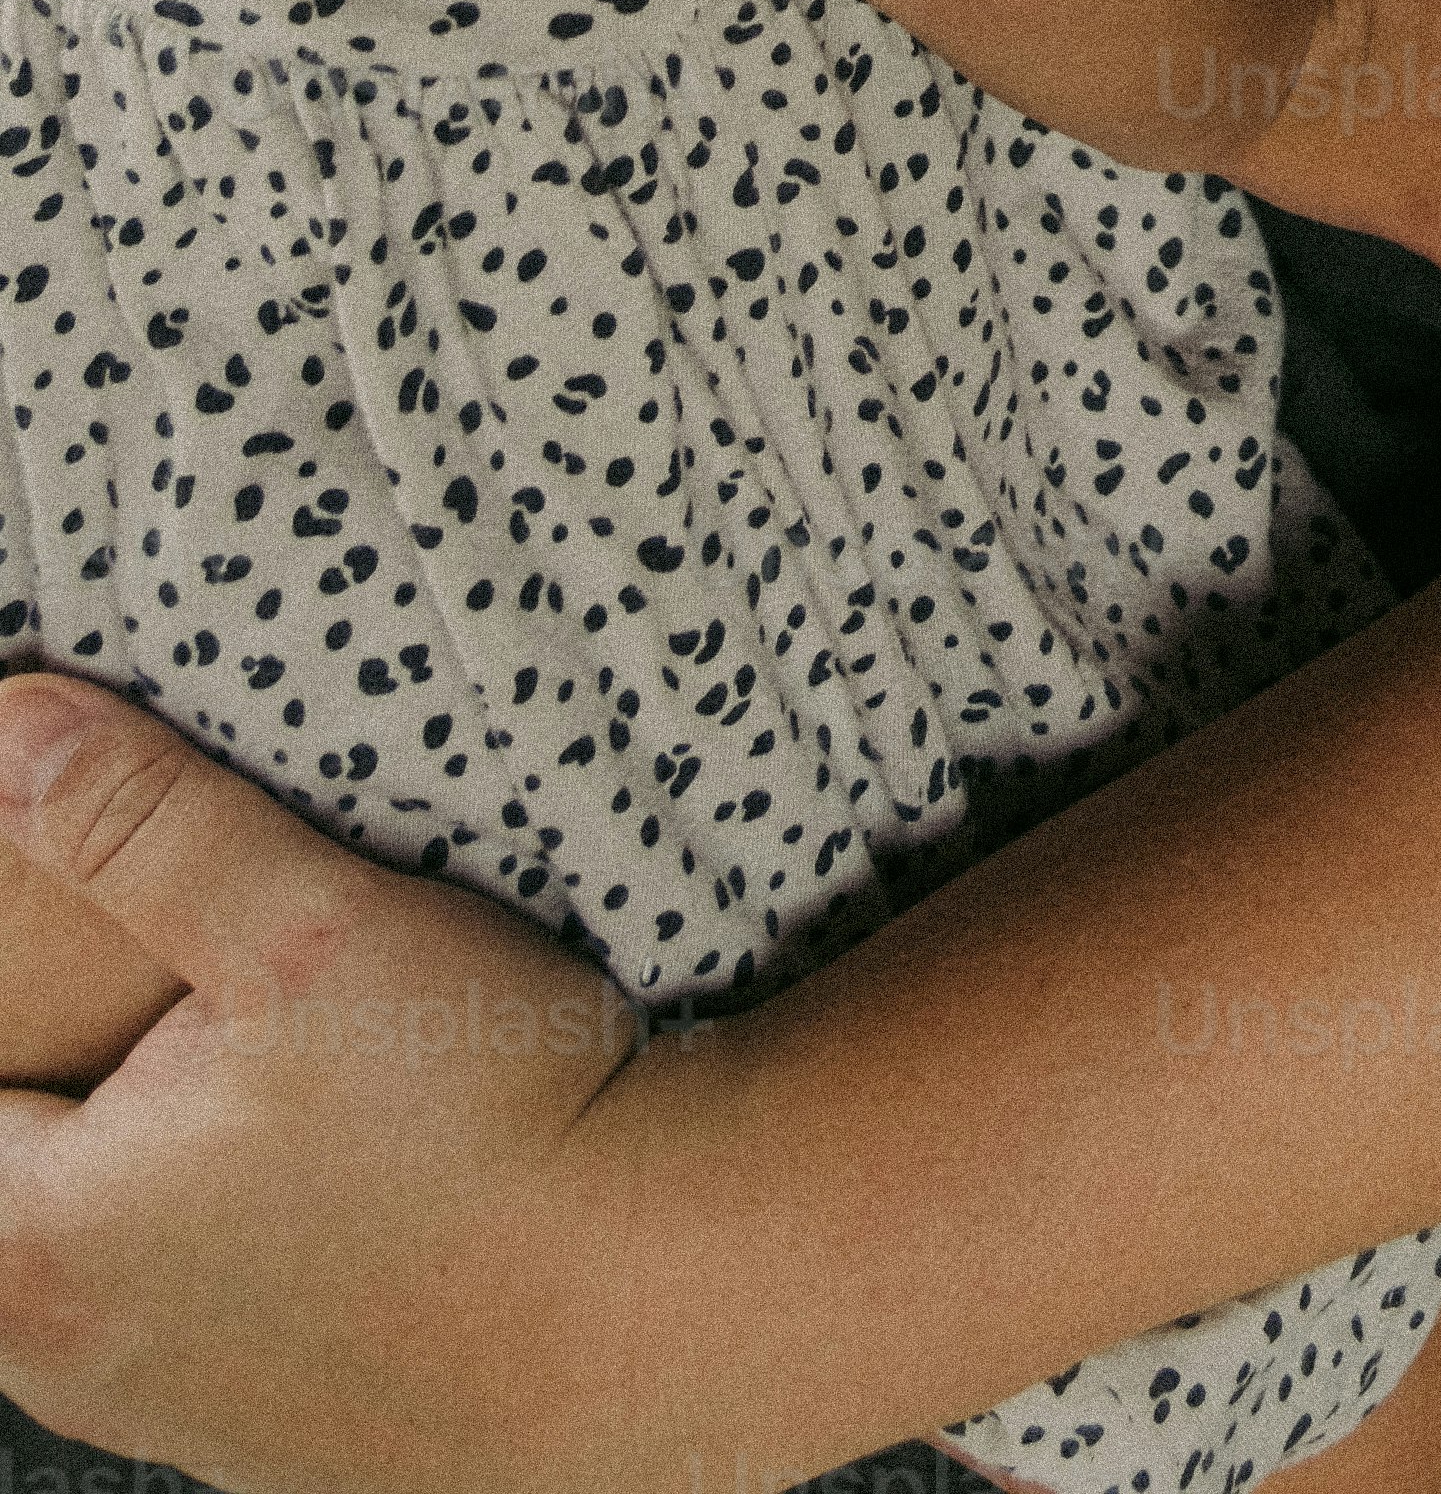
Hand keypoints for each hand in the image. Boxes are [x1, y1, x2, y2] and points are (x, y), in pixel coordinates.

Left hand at [0, 670, 673, 1493]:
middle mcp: (69, 1360)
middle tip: (156, 985)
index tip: (48, 945)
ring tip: (226, 1067)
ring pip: (80, 1264)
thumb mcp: (312, 933)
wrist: (659, 1307)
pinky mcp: (267, 1436)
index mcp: (30, 1247)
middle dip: (49, 1077)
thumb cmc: (485, 1134)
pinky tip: (306, 1169)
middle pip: (2, 1181)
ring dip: (121, 1168)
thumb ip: (141, 828)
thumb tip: (12, 731)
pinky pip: (179, 1322)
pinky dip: (200, 1242)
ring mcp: (169, 1413)